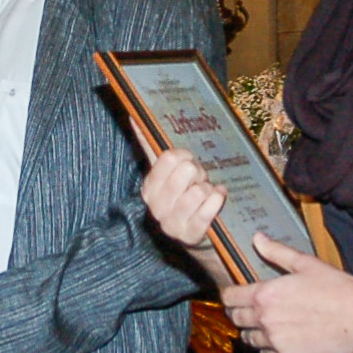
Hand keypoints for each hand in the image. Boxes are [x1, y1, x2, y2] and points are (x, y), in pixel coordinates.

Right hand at [140, 146, 232, 285]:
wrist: (192, 235)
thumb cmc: (180, 197)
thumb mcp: (164, 175)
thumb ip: (148, 146)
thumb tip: (134, 116)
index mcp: (148, 188)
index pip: (169, 158)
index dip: (185, 156)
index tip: (188, 161)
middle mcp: (156, 207)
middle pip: (186, 171)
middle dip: (198, 172)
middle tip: (198, 180)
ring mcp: (172, 223)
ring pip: (198, 191)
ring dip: (207, 189)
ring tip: (205, 193)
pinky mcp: (191, 235)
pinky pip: (209, 209)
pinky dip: (217, 199)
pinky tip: (218, 196)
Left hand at [221, 233, 352, 352]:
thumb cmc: (337, 288)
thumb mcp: (305, 264)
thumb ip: (276, 252)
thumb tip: (257, 238)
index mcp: (264, 294)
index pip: (229, 298)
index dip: (231, 296)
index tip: (235, 297)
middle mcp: (265, 319)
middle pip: (236, 319)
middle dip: (241, 314)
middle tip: (255, 312)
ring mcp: (275, 341)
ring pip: (250, 339)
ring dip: (257, 333)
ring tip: (274, 327)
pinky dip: (272, 351)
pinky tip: (285, 342)